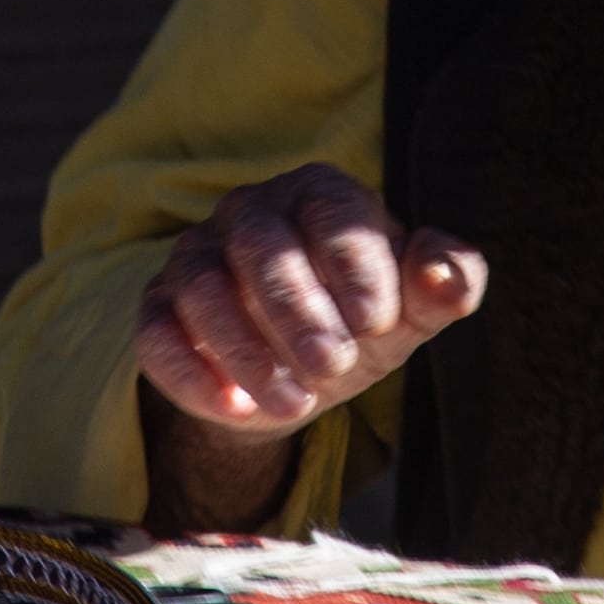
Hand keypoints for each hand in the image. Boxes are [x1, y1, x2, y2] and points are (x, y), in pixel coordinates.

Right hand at [134, 164, 486, 435]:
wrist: (300, 372)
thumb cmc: (362, 320)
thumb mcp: (413, 309)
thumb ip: (446, 282)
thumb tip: (447, 279)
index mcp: (320, 194)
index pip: (333, 214)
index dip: (355, 266)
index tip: (377, 322)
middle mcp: (251, 213)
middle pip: (262, 247)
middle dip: (297, 310)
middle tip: (334, 365)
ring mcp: (196, 256)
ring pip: (203, 288)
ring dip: (247, 350)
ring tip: (296, 403)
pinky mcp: (159, 307)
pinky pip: (157, 332)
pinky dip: (190, 372)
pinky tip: (233, 409)